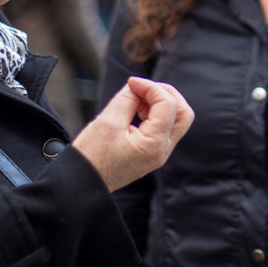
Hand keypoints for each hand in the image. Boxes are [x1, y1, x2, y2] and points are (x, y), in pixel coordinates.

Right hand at [73, 77, 193, 191]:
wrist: (84, 183)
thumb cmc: (92, 156)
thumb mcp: (108, 121)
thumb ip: (127, 98)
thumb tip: (138, 85)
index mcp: (154, 144)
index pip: (168, 104)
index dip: (151, 87)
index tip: (132, 83)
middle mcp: (163, 150)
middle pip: (183, 113)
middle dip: (165, 94)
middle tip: (142, 88)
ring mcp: (160, 153)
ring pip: (177, 120)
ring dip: (161, 103)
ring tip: (137, 99)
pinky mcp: (154, 152)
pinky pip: (165, 127)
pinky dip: (156, 113)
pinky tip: (137, 110)